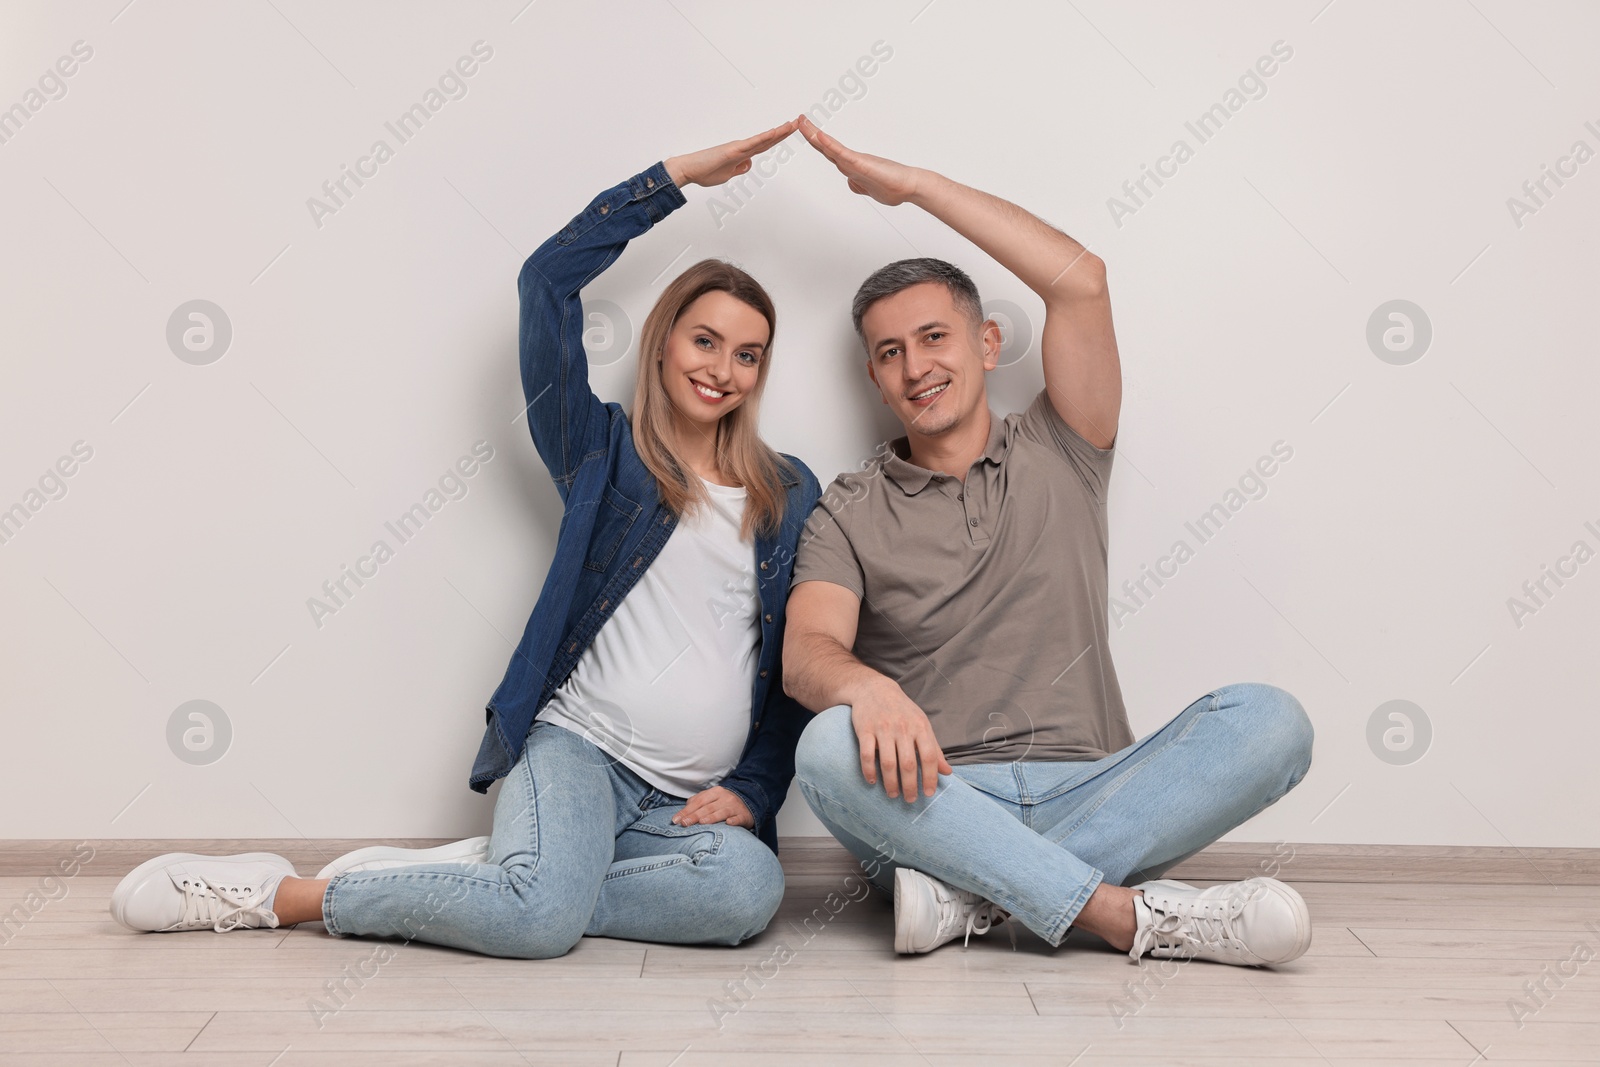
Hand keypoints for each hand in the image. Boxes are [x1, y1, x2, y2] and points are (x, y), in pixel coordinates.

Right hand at [664, 121, 796, 188]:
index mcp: (742, 154)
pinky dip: (764, 138)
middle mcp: (742, 148)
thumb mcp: (728, 175)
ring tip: (792, 124)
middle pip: (768, 139)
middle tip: (798, 122)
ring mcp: (738, 148)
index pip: (765, 145)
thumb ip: (740, 168)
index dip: (778, 138)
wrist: (688, 170)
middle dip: (784, 132)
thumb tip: (749, 163)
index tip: (790, 131)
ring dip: (778, 132)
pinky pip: (752, 143)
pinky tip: (775, 133)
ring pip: (763, 139)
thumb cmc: (704, 172)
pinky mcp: (733, 150)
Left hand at [673, 785, 753, 827]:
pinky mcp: (743, 815)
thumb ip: (698, 801)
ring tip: (702, 823)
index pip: (698, 801)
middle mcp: (724, 798)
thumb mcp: (712, 798)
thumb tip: (684, 809)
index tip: (676, 820)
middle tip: (684, 824)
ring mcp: (734, 807)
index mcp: (715, 792)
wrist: (748, 801)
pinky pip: (738, 818)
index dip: (687, 810)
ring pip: (722, 812)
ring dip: (712, 817)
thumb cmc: (724, 802)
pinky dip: (734, 821)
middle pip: (708, 807)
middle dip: (695, 816)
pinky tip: (729, 823)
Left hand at [796, 115, 922, 205]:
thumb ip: (859, 185)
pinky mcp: (861, 164)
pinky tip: (820, 137)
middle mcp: (851, 162)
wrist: (910, 186)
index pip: (829, 153)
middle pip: (825, 146)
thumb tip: (851, 183)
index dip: (817, 142)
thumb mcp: (869, 190)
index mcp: (851, 167)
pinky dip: (830, 145)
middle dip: (810, 133)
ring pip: (830, 147)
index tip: (807, 131)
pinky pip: (842, 153)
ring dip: (815, 135)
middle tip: (800, 119)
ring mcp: (855, 162)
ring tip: (803, 122)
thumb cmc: (894, 187)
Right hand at [850, 677, 951, 801]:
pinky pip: (866, 755)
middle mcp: (902, 728)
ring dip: (890, 783)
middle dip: (910, 786)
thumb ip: (934, 748)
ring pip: (888, 763)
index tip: (928, 793)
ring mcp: (883, 729)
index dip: (930, 777)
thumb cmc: (902, 710)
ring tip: (892, 794)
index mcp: (920, 727)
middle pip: (908, 764)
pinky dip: (869, 771)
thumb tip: (948, 772)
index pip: (929, 756)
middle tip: (910, 800)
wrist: (874, 689)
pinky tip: (872, 781)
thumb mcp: (922, 724)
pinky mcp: (864, 730)